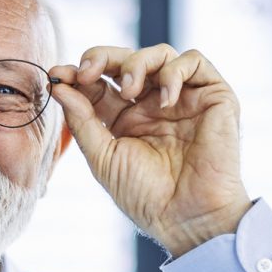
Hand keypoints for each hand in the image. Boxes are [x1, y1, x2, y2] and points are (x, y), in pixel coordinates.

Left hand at [49, 44, 251, 256]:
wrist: (187, 217)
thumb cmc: (145, 196)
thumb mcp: (103, 157)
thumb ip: (82, 120)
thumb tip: (59, 87)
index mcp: (125, 119)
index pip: (100, 83)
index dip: (78, 73)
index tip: (57, 76)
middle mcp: (152, 104)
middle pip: (125, 61)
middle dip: (101, 57)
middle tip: (86, 71)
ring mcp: (182, 98)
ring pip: (159, 54)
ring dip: (136, 63)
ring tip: (128, 90)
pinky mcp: (213, 96)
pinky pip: (194, 62)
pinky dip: (174, 72)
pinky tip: (164, 101)